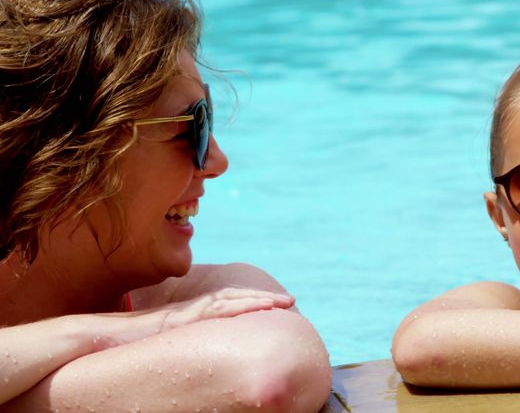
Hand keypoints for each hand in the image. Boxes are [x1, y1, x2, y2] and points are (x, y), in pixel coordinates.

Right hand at [95, 288, 294, 349]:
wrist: (84, 340)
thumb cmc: (111, 350)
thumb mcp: (150, 350)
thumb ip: (169, 350)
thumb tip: (181, 365)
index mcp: (181, 318)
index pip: (220, 307)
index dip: (246, 303)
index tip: (271, 304)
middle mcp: (184, 312)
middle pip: (229, 300)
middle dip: (261, 299)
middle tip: (290, 301)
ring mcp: (179, 314)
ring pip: (225, 301)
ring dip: (256, 300)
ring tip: (283, 302)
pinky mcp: (173, 321)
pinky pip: (209, 311)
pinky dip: (233, 307)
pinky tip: (252, 307)